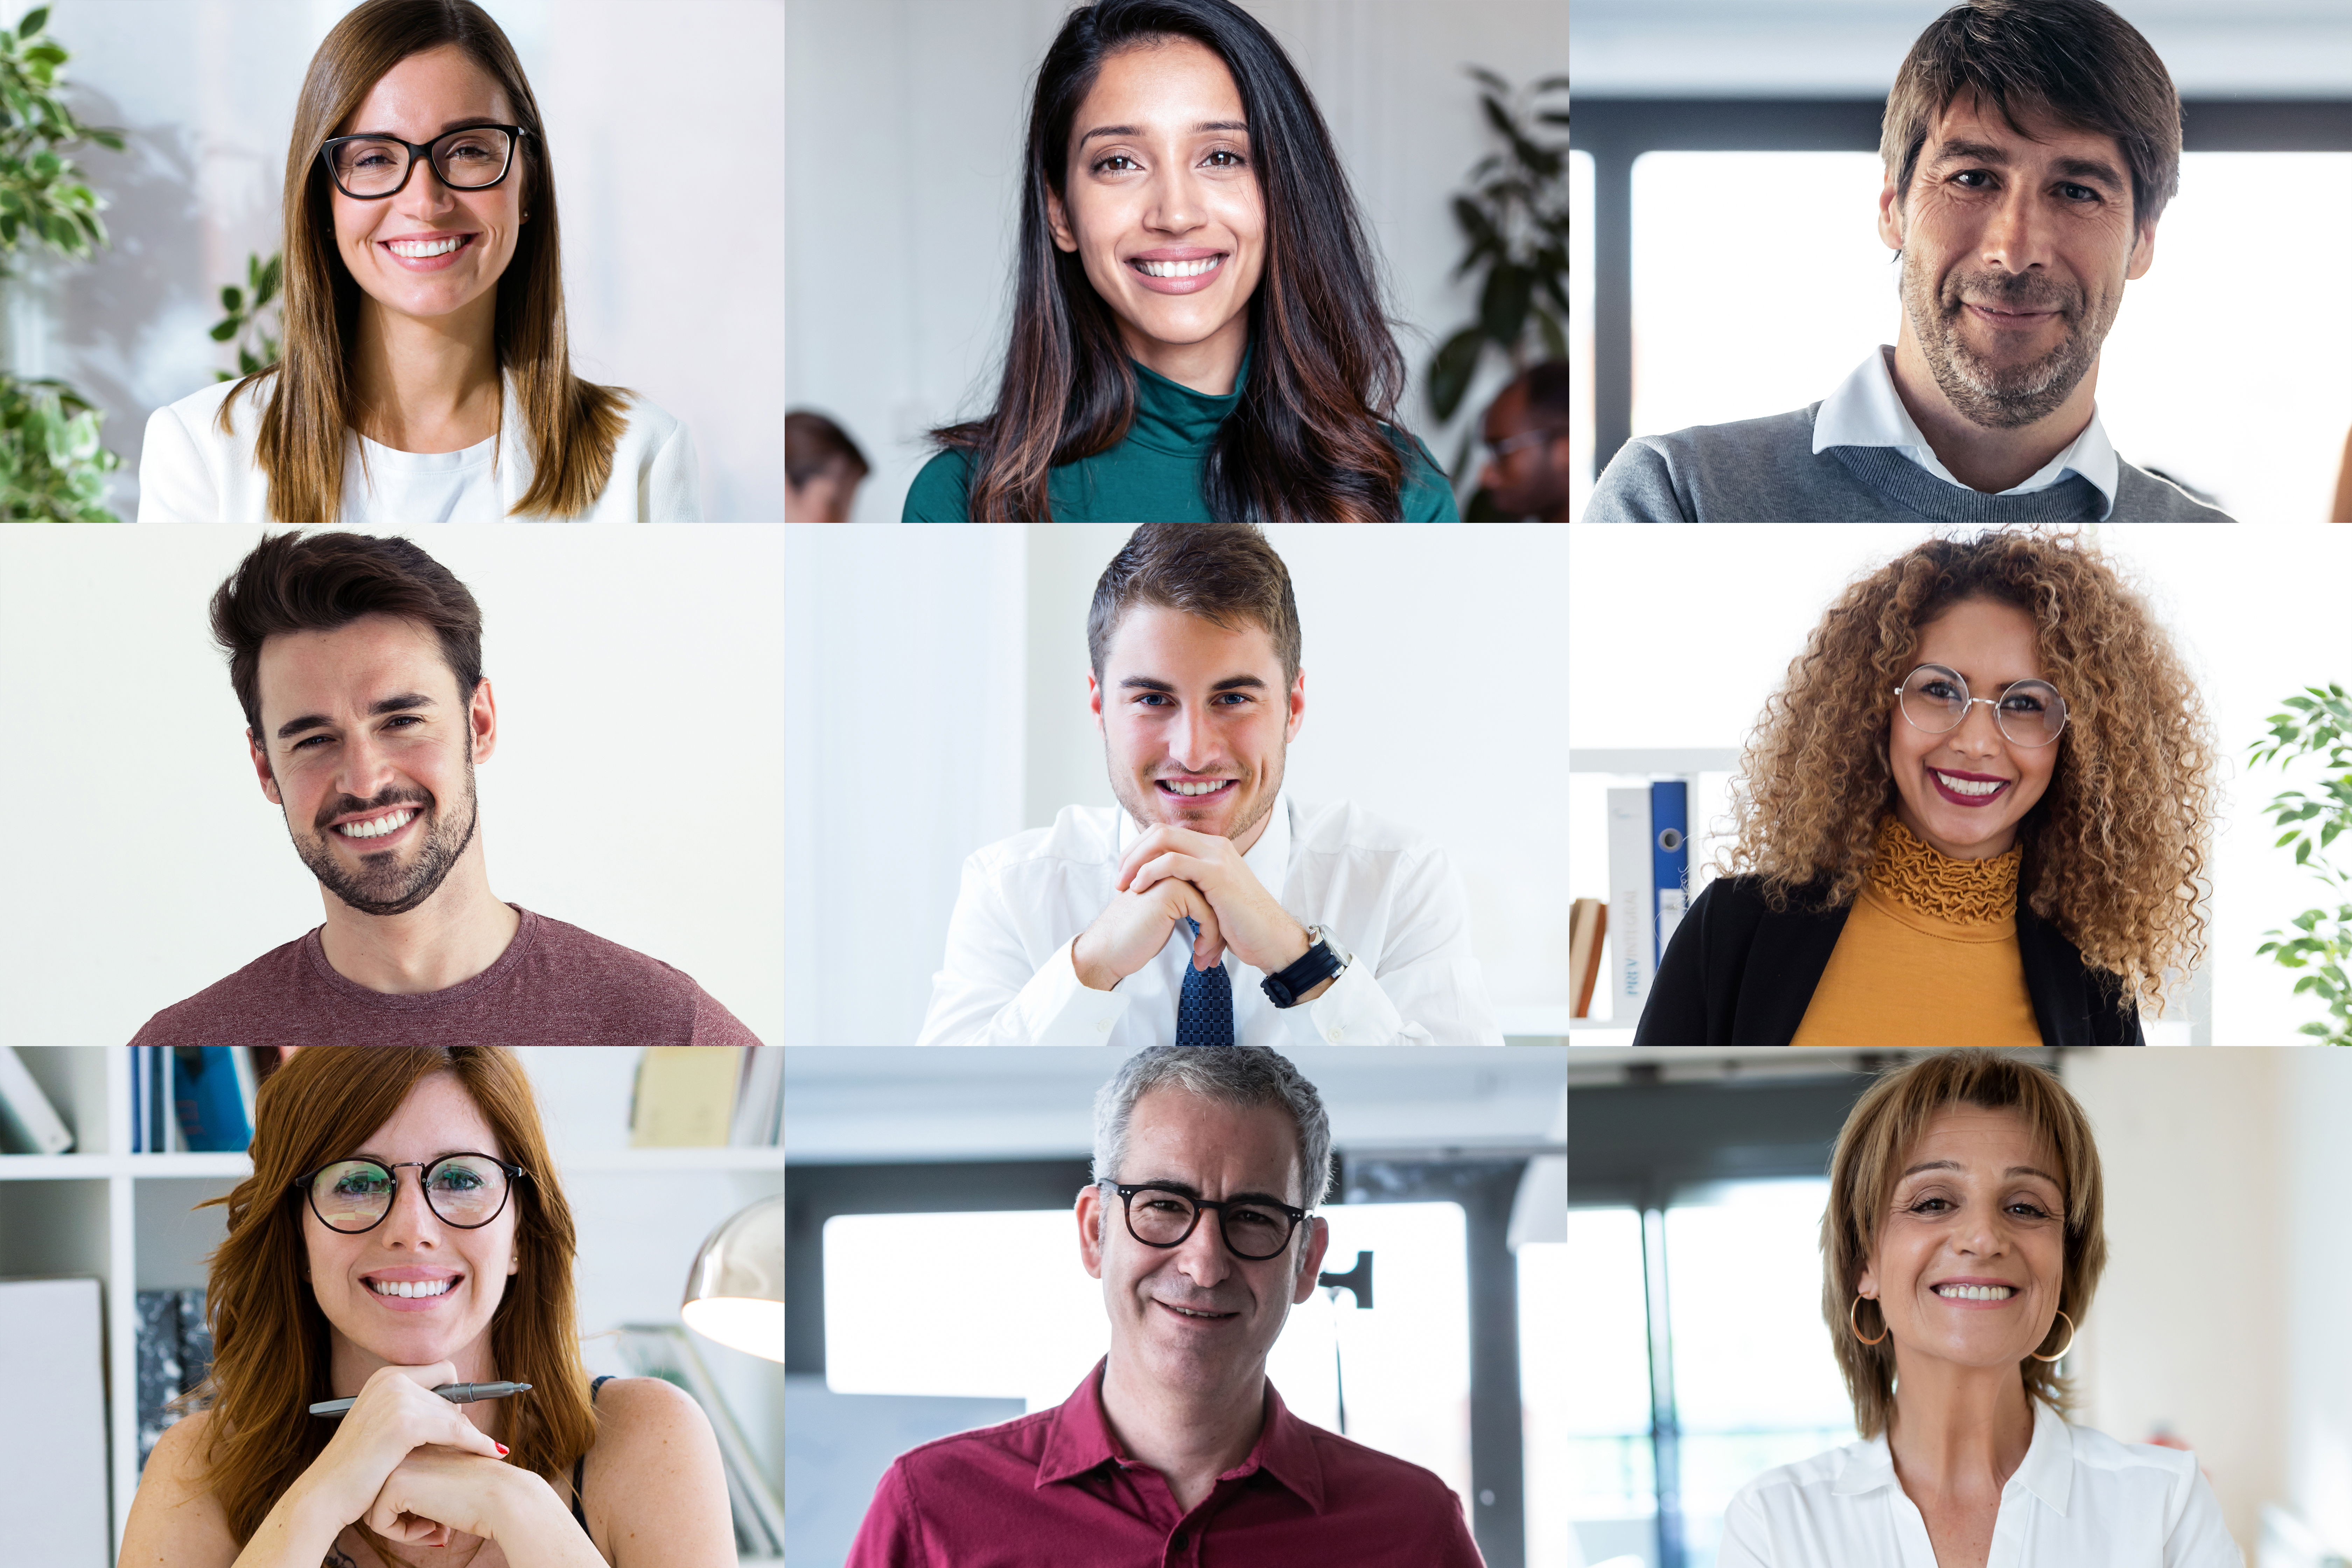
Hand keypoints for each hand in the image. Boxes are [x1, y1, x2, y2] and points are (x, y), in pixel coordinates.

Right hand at [298, 1361, 510, 1537]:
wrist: (325, 1494)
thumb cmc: (356, 1468)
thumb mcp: (381, 1425)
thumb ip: (409, 1409)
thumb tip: (452, 1404)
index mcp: (386, 1376)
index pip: (443, 1372)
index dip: (456, 1397)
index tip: (460, 1422)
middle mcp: (392, 1379)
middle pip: (452, 1394)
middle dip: (461, 1420)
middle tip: (471, 1445)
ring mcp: (397, 1399)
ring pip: (456, 1415)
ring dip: (472, 1435)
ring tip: (487, 1451)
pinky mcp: (405, 1423)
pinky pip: (456, 1431)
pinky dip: (476, 1442)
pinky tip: (493, 1453)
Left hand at [364, 1443, 525, 1545]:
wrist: (505, 1497)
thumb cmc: (485, 1493)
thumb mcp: (449, 1479)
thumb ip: (427, 1482)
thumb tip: (411, 1511)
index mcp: (420, 1443)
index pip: (395, 1485)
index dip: (415, 1510)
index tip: (441, 1518)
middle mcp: (405, 1448)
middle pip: (381, 1497)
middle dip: (408, 1520)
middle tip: (438, 1527)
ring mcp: (398, 1463)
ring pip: (375, 1510)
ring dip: (405, 1529)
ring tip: (437, 1529)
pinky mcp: (394, 1484)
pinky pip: (379, 1523)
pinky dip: (404, 1536)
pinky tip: (435, 1528)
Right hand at [1073, 865, 1223, 991]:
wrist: (1107, 951)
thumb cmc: (1134, 939)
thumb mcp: (1164, 917)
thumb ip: (1184, 905)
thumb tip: (1215, 913)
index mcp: (1169, 871)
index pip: (1209, 893)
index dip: (1215, 923)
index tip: (1212, 949)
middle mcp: (1170, 868)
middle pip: (1214, 897)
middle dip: (1220, 930)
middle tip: (1214, 957)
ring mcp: (1170, 876)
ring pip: (1214, 906)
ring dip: (1216, 937)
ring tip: (1206, 959)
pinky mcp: (1171, 891)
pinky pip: (1207, 914)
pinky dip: (1209, 938)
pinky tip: (1197, 953)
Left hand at [1116, 825, 1313, 975]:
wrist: (1271, 939)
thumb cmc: (1242, 926)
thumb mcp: (1213, 898)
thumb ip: (1193, 885)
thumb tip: (1166, 887)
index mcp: (1212, 848)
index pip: (1166, 833)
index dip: (1139, 849)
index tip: (1125, 874)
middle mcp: (1214, 845)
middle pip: (1159, 831)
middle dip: (1132, 852)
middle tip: (1119, 879)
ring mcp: (1216, 856)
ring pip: (1162, 840)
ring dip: (1135, 861)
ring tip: (1125, 885)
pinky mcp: (1216, 874)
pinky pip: (1173, 862)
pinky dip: (1150, 872)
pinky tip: (1140, 888)